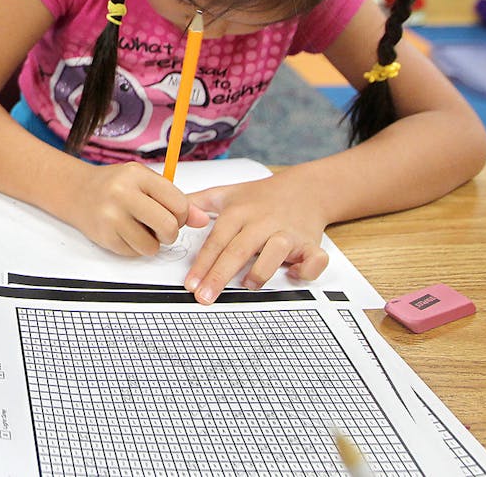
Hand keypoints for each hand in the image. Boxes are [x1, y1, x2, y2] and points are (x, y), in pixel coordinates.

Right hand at [60, 162, 210, 256]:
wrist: (78, 192)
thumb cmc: (115, 186)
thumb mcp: (145, 182)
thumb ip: (175, 199)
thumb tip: (203, 219)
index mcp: (137, 175)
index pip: (178, 203)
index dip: (182, 215)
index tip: (174, 214)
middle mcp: (122, 194)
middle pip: (168, 226)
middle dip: (171, 233)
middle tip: (162, 228)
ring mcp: (111, 217)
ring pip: (152, 246)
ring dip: (152, 243)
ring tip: (141, 229)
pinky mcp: (104, 237)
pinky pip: (135, 253)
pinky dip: (136, 248)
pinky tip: (126, 233)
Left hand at [184, 172, 329, 304]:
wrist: (305, 189)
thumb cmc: (261, 198)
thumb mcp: (226, 194)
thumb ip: (197, 204)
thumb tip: (171, 214)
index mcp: (240, 212)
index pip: (216, 240)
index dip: (202, 263)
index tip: (190, 283)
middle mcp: (263, 222)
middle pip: (239, 250)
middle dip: (220, 275)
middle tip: (205, 296)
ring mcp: (289, 233)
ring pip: (276, 252)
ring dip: (261, 271)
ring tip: (246, 285)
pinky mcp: (312, 244)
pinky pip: (314, 260)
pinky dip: (307, 270)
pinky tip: (294, 274)